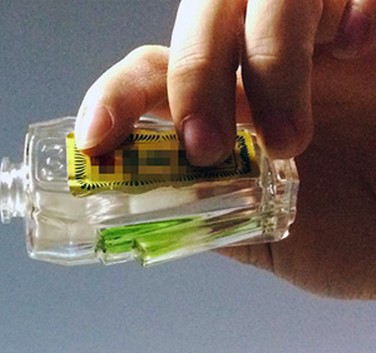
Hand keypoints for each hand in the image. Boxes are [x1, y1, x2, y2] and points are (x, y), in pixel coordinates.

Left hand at [75, 0, 375, 297]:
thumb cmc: (357, 229)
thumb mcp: (269, 237)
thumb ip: (209, 214)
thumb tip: (138, 209)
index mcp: (228, 103)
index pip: (152, 73)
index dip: (114, 97)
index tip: (96, 139)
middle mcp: (264, 59)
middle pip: (203, 17)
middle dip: (193, 78)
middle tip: (207, 148)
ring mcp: (324, 34)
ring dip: (267, 61)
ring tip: (291, 141)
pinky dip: (352, 8)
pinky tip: (359, 49)